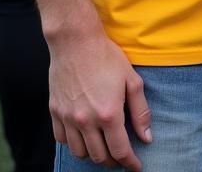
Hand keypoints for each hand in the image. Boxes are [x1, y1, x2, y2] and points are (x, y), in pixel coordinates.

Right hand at [48, 28, 151, 169]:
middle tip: (122, 155)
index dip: (130, 163)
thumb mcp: (132, 80)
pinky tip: (84, 135)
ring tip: (104, 146)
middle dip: (113, 160)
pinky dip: (74, 143)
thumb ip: (140, 111)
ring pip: (80, 153)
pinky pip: (62, 140)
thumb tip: (146, 137)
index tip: (137, 167)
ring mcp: (68, 118)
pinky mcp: (55, 113)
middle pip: (99, 157)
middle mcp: (85, 121)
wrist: (76, 42)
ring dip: (93, 154)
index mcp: (108, 114)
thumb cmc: (107, 57)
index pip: (120, 151)